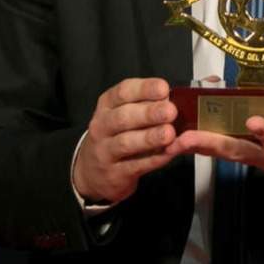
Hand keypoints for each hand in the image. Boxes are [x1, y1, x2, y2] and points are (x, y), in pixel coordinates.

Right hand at [72, 77, 178, 204]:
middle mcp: (102, 126)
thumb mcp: (124, 114)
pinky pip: (135, 165)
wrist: (92, 171)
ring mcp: (105, 151)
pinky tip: (169, 152)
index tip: (164, 88)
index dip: (144, 89)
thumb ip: (145, 106)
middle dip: (149, 113)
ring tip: (169, 133)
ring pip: (126, 143)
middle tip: (171, 111)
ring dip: (150, 137)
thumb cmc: (116, 135)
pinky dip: (154, 159)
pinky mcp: (114, 174)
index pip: (122, 92)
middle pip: (123, 117)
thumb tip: (171, 100)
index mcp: (107, 106)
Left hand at [168, 119, 263, 196]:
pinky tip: (181, 136)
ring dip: (199, 145)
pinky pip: (223, 147)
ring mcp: (257, 156)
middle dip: (213, 144)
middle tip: (187, 139)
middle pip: (238, 151)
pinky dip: (202, 142)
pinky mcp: (249, 151)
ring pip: (225, 150)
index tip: (254, 120)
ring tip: (175, 139)